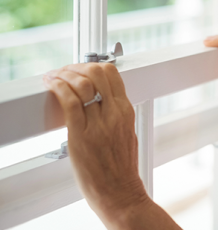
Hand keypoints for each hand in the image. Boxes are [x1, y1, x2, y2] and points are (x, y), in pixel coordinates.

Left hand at [43, 63, 148, 224]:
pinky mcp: (81, 134)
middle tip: (67, 72)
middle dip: (78, 67)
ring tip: (55, 77)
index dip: (93, 66)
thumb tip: (104, 101)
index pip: (112, 74)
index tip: (82, 70)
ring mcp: (99, 123)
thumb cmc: (121, 167)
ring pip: (81, 84)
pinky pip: (69, 101)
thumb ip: (117, 114)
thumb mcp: (127, 132)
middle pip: (97, 72)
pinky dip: (58, 87)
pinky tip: (51, 84)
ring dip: (64, 75)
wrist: (119, 191)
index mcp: (126, 111)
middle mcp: (115, 113)